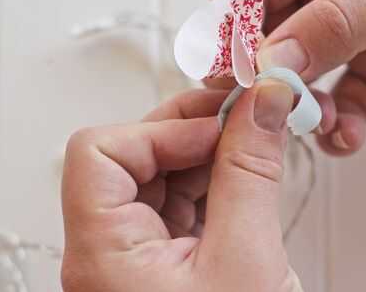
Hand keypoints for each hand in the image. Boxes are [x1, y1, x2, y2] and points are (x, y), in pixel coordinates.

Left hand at [61, 84, 302, 291]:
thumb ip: (252, 170)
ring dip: (213, 154)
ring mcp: (138, 257)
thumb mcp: (247, 258)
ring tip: (260, 146)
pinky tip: (251, 179)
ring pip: (163, 176)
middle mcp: (109, 252)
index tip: (221, 124)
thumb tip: (264, 103)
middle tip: (249, 114)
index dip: (161, 129)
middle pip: (134, 158)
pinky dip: (218, 182)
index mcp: (104, 255)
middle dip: (195, 130)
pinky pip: (184, 202)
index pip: (101, 155)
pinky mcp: (167, 261)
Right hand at [214, 0, 365, 154]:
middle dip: (261, 76)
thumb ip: (338, 21)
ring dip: (298, 107)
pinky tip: (347, 135)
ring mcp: (356, 32)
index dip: (230, 26)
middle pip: (268, 35)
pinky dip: (337, 125)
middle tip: (260, 113)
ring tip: (318, 125)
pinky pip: (342, 103)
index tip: (229, 72)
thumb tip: (270, 60)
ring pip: (300, 76)